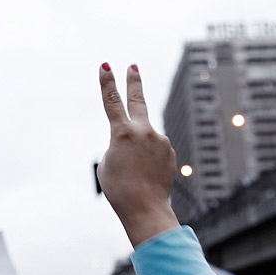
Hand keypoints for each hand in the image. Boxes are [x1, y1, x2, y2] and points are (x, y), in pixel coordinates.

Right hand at [97, 63, 179, 246]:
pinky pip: (155, 151)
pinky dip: (148, 161)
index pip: (112, 101)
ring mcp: (160, 140)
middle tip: (133, 66)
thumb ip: (118, 145)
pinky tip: (146, 176)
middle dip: (134, 82)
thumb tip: (133, 141)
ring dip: (138, 152)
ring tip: (135, 172)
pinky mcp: (170, 151)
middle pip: (138, 100)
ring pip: (144, 139)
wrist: (145, 208)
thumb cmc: (119, 189)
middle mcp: (143, 131)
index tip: (106, 66)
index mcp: (122, 133)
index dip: (107, 83)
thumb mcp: (107, 164)